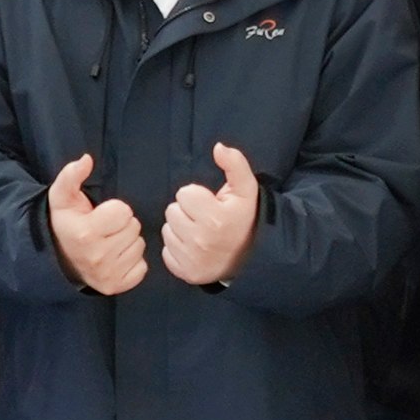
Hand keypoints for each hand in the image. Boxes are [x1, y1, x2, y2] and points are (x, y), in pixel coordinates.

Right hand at [48, 152, 148, 292]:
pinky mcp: (117, 286)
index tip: (101, 215)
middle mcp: (98, 256)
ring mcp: (108, 274)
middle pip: (134, 228)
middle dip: (122, 225)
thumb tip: (86, 159)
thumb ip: (71, 175)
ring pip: (139, 246)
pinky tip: (116, 258)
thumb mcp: (62, 197)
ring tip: (110, 242)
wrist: (59, 259)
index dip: (115, 210)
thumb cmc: (66, 223)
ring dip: (128, 242)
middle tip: (106, 230)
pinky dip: (133, 262)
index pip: (124, 212)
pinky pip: (142, 267)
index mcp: (87, 233)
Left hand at [162, 140, 263, 285]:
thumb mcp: (246, 190)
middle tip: (205, 218)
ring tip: (200, 232)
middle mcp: (201, 240)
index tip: (211, 205)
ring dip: (180, 229)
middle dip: (187, 212)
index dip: (198, 196)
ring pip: (167, 230)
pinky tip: (194, 248)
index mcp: (215, 218)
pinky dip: (177, 249)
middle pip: (172, 211)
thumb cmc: (245, 219)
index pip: (184, 194)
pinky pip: (166, 251)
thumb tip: (218, 147)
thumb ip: (235, 164)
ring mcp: (192, 259)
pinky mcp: (185, 272)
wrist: (253, 258)